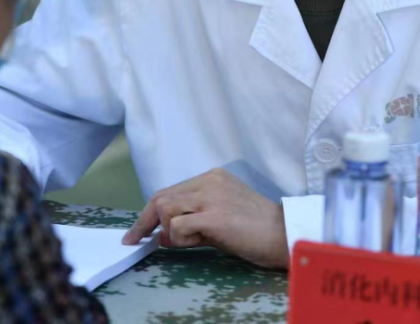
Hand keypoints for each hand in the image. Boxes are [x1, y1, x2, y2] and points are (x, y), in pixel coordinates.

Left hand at [121, 168, 289, 268]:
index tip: (138, 230)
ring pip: (165, 208)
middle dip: (144, 221)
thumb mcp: (219, 218)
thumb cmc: (255, 229)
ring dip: (167, 229)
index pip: (170, 191)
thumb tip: (161, 234)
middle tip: (136, 240)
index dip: (150, 211)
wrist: (283, 234)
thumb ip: (191, 222)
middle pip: (161, 197)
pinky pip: (178, 225)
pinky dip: (178, 237)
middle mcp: (208, 181)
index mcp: (211, 177)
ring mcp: (211, 196)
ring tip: (188, 241)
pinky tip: (196, 242)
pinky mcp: (214, 216)